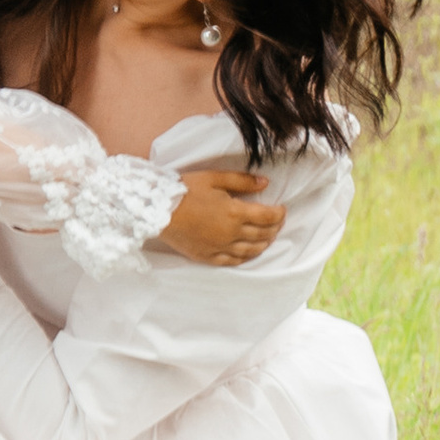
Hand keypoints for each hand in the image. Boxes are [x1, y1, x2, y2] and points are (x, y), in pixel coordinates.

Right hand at [160, 167, 286, 265]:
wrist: (157, 210)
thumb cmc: (185, 190)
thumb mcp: (215, 178)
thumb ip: (242, 181)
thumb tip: (265, 182)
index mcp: (235, 213)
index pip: (267, 217)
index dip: (279, 213)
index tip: (282, 209)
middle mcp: (231, 233)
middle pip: (262, 234)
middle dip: (274, 228)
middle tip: (278, 222)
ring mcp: (220, 247)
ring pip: (250, 251)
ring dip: (263, 244)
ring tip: (268, 238)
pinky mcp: (207, 256)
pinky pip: (232, 261)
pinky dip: (245, 258)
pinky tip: (248, 253)